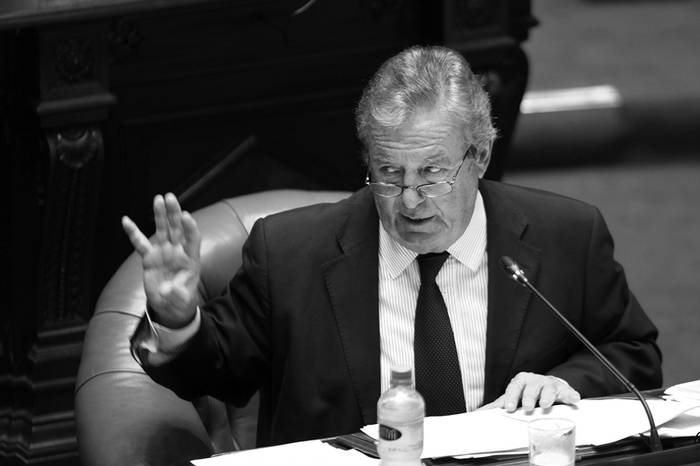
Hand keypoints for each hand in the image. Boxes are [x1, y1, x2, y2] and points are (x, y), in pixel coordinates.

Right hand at [121, 193, 201, 327]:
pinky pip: (140, 243)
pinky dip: (133, 232)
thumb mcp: (182, 301)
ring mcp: (163, 252)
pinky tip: (126, 220)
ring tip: (158, 199)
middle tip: (170, 197)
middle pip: (177, 228)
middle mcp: (177, 252)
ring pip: (162, 230)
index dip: (190, 227)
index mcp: (190, 259)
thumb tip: (168, 289)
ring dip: (160, 215)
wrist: (170, 306)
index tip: (185, 216)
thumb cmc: (181, 301)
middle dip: (174, 213)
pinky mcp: (150, 258)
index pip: (192, 239)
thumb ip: (178, 294)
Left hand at [480, 372, 580, 412]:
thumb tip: (480, 413)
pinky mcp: (564, 390)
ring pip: (548, 388)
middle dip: (528, 396)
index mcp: (521, 382)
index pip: (514, 387)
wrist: (549, 385)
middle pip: (531, 387)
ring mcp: (549, 385)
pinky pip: (568, 392)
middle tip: (527, 407)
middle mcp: (535, 381)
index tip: (509, 406)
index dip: (511, 396)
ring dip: (547, 396)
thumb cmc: (528, 392)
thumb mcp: (513, 396)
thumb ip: (498, 404)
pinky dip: (571, 395)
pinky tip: (573, 399)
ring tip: (545, 405)